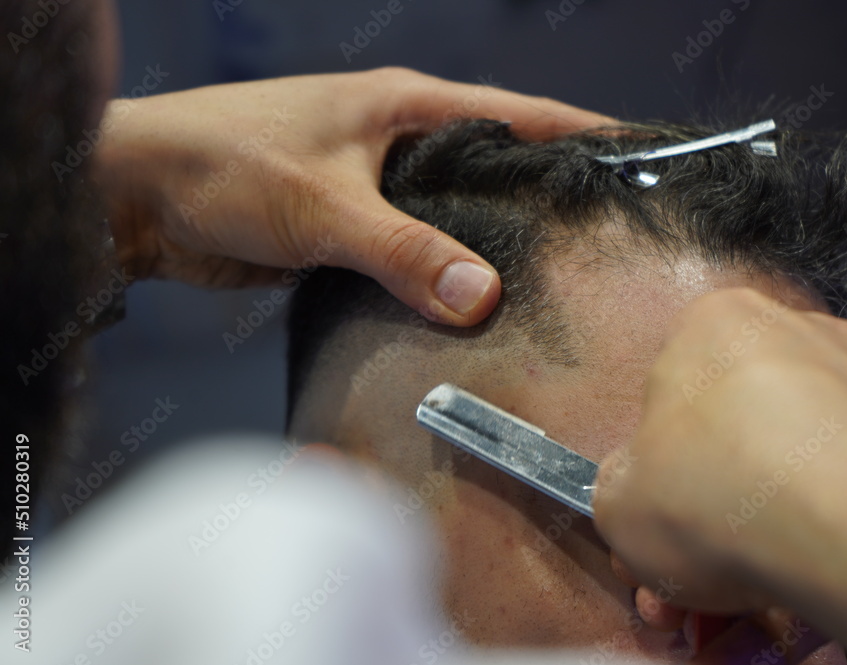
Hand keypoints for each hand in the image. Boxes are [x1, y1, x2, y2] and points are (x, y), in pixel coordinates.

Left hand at [94, 67, 610, 324]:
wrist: (142, 194)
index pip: (516, 115)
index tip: (640, 152)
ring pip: (452, 216)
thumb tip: (484, 297)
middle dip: (543, 197)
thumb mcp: (325, 207)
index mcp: (406, 108)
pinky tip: (467, 310)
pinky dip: (440, 275)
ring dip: (488, 245)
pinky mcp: (351, 228)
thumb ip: (405, 251)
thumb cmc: (229, 168)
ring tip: (550, 286)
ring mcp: (376, 185)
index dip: (580, 131)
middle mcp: (400, 141)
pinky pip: (413, 252)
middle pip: (492, 166)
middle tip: (604, 241)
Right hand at [592, 288, 846, 647]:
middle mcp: (791, 328)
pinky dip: (832, 509)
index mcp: (711, 324)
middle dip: (716, 495)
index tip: (664, 520)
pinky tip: (815, 558)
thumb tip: (637, 490)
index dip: (660, 471)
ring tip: (760, 572)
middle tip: (706, 556)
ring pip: (794, 448)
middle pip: (735, 423)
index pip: (668, 399)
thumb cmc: (720, 498)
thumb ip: (620, 486)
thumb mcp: (617, 507)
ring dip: (771, 507)